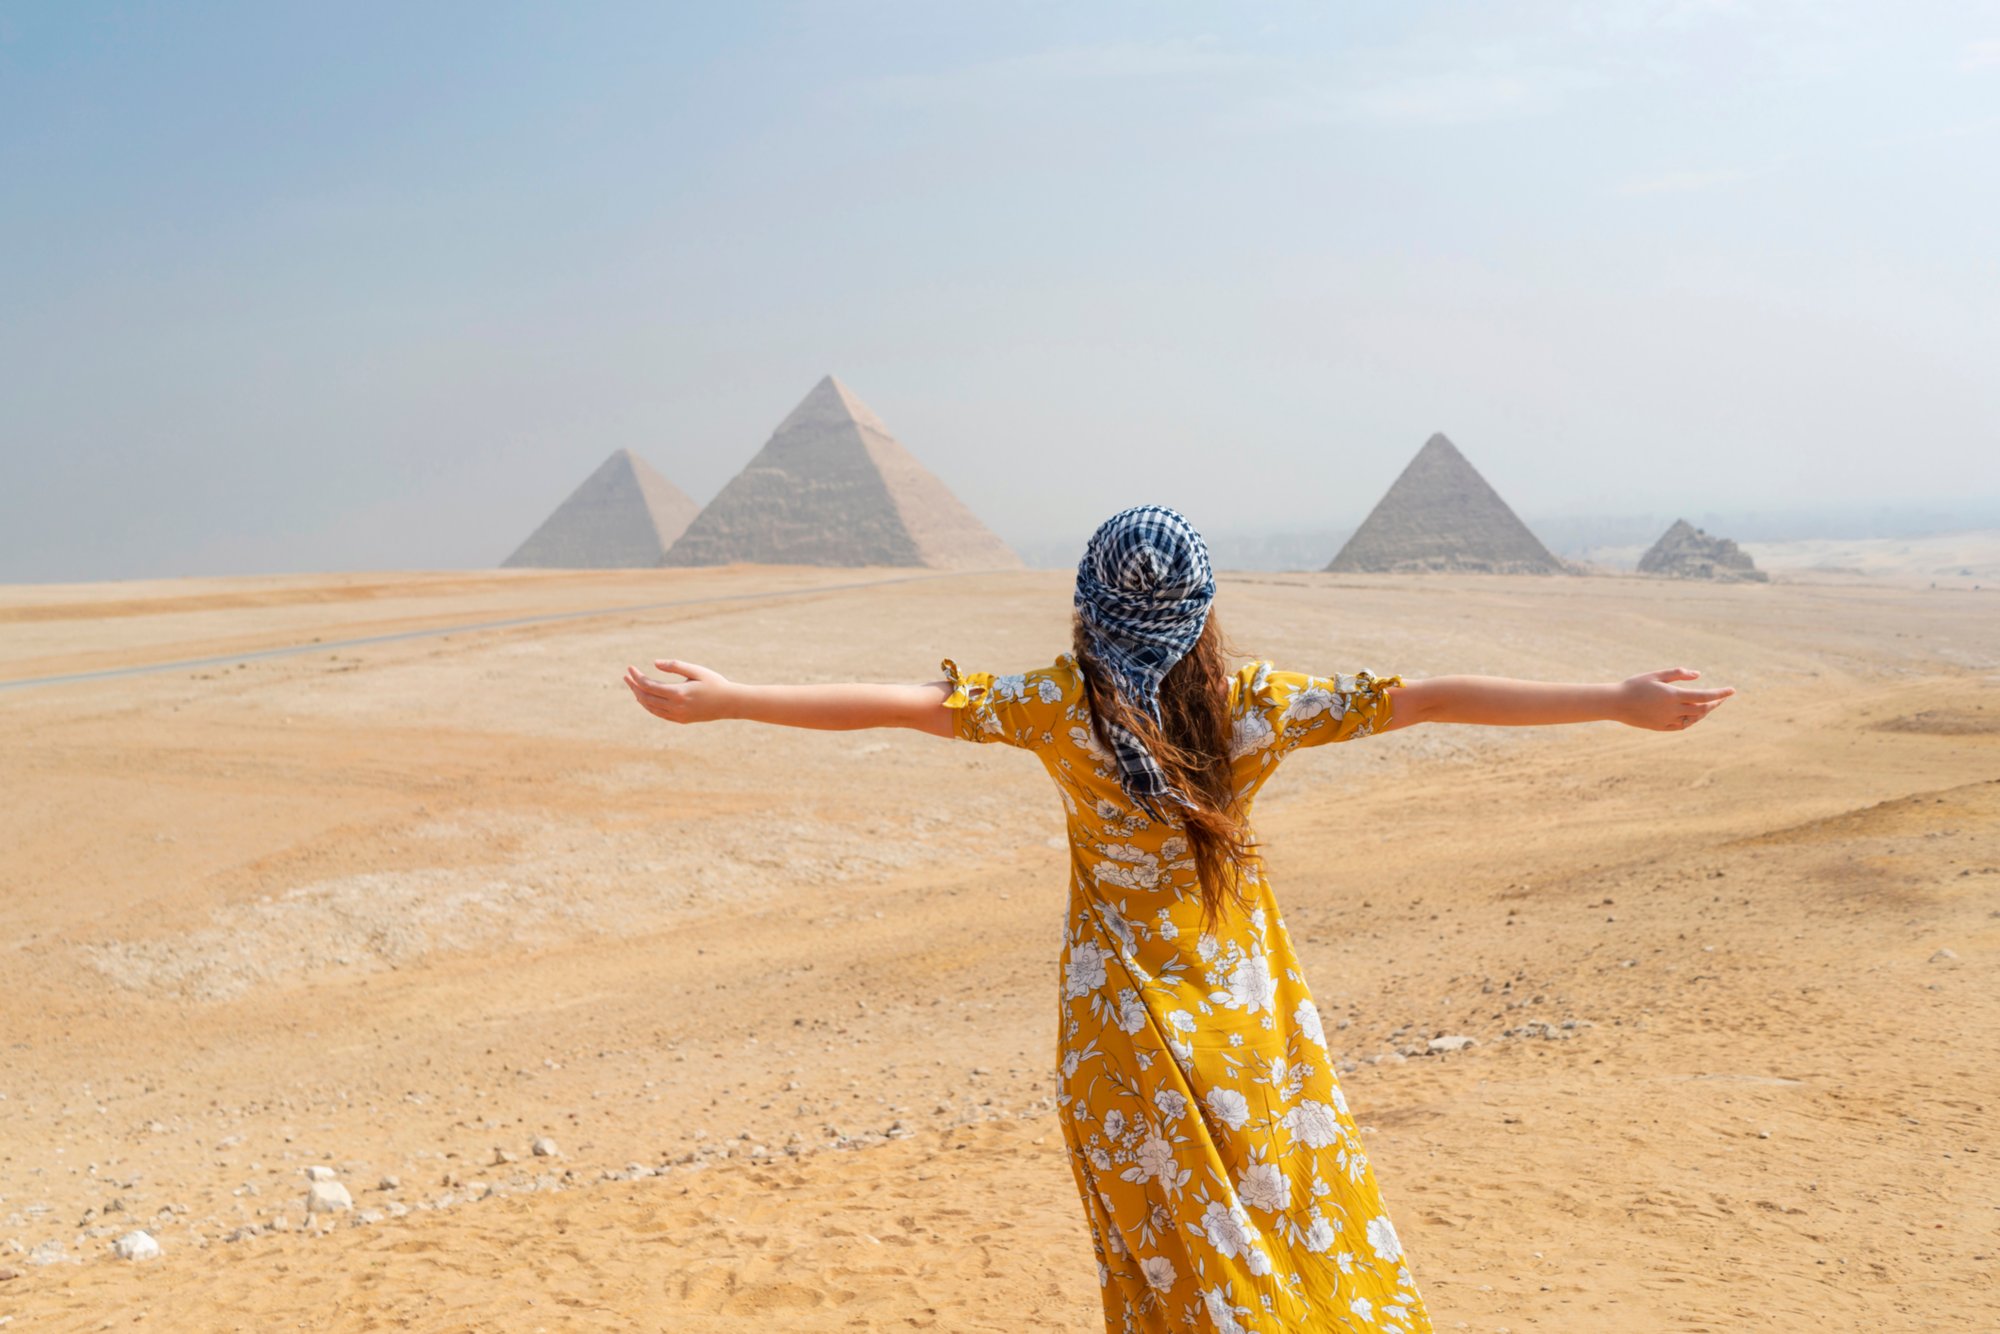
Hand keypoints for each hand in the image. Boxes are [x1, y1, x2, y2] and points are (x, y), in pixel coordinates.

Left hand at [623, 659, 735, 724]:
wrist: (730, 703)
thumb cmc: (715, 683)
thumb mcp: (696, 670)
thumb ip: (675, 666)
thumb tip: (654, 664)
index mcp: (678, 693)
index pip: (648, 686)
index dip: (637, 677)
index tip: (630, 668)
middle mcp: (675, 707)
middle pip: (645, 698)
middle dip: (634, 686)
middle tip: (626, 676)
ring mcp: (678, 716)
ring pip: (650, 708)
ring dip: (639, 696)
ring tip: (632, 685)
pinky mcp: (681, 720)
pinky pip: (658, 714)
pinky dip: (649, 706)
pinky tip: (645, 698)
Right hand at [1615, 667, 1734, 731]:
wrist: (1615, 704)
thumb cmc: (1634, 685)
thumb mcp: (1656, 675)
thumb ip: (1678, 673)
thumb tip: (1698, 675)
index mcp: (1673, 695)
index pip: (1704, 696)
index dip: (1720, 694)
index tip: (1732, 690)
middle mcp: (1673, 710)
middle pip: (1702, 709)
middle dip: (1715, 703)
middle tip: (1722, 698)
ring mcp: (1667, 720)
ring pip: (1694, 719)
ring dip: (1704, 712)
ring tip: (1710, 706)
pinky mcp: (1661, 727)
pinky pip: (1682, 725)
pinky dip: (1692, 720)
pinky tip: (1695, 715)